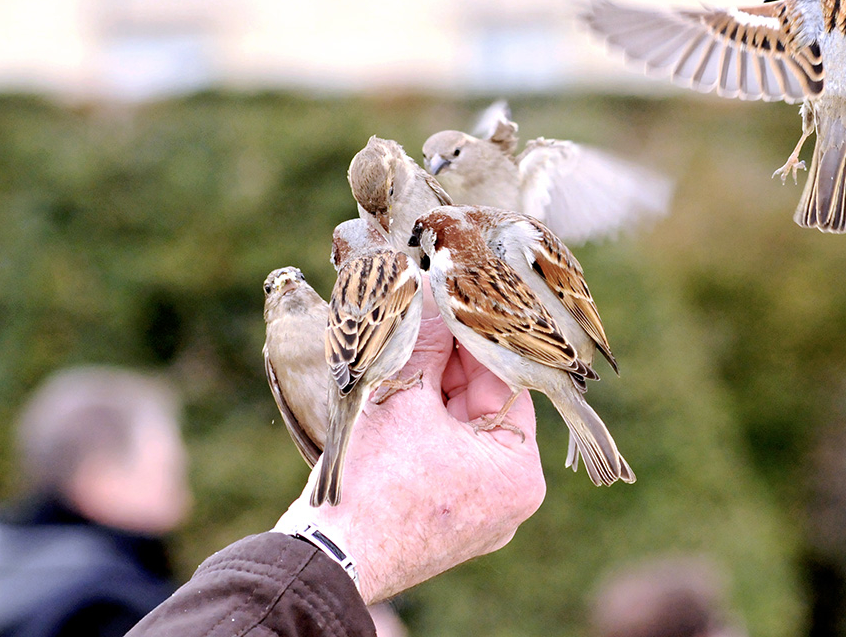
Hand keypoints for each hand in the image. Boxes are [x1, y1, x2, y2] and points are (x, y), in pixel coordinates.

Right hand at [274, 309, 544, 603]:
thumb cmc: (373, 483)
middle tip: (421, 315)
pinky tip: (394, 393)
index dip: (472, 337)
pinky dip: (421, 425)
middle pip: (481, 405)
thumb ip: (425, 341)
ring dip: (430, 390)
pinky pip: (443, 456)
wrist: (327, 556)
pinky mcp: (446, 520)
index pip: (504, 381)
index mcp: (518, 472)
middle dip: (447, 362)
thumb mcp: (403, 398)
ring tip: (402, 351)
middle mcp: (509, 498)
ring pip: (458, 428)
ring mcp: (479, 513)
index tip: (450, 301)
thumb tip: (430, 291)